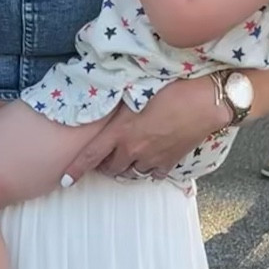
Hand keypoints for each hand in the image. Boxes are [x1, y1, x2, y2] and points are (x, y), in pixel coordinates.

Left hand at [59, 78, 223, 184]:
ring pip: (131, 173)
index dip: (75, 170)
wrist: (204, 100)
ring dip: (126, 168)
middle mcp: (133, 150)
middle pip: (111, 168)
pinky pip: (153, 174)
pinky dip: (149, 169)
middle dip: (104, 165)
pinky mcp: (170, 161)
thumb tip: (105, 109)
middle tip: (104, 157)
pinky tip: (151, 160)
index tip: (64, 180)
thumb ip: (117, 108)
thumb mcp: (134, 92)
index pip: (90, 156)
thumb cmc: (169, 88)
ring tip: (128, 157)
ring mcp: (152, 158)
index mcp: (120, 132)